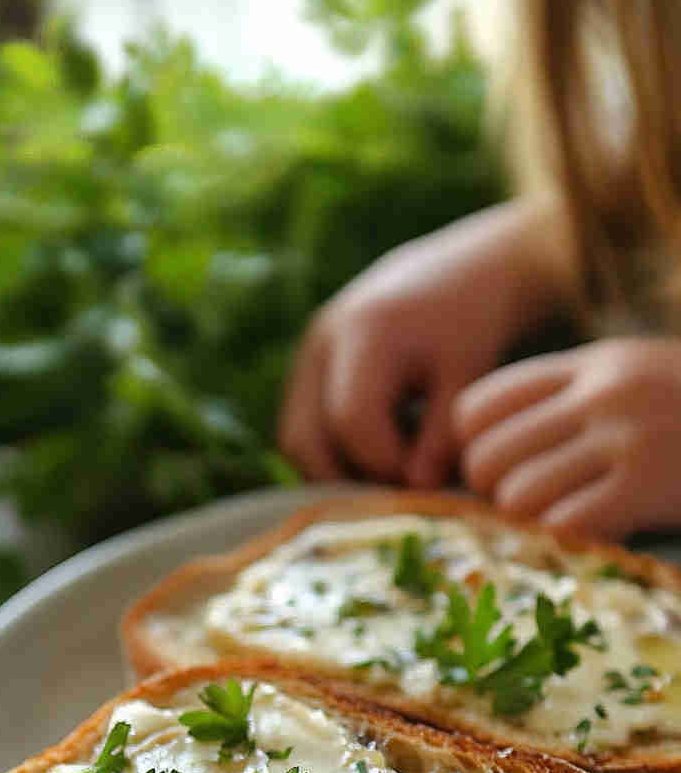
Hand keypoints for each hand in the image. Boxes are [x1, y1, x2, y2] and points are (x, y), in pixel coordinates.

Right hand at [277, 201, 568, 488]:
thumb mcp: (469, 375)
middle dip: (347, 482)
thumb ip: (443, 435)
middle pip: (303, 439)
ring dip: (336, 473)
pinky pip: (304, 429)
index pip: (351, 421)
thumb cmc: (476, 323)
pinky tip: (384, 460)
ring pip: (296, 440)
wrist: (466, 271)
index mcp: (363, 331)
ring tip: (392, 482)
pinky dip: (335, 455)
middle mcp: (321, 342)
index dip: (385, 465)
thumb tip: (415, 493)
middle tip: (398, 501)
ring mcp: (307, 355)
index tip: (427, 484)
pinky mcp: (309, 369)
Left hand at [455, 338, 680, 538]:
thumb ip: (575, 398)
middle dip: (493, 492)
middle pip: (487, 454)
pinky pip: (565, 523)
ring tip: (561, 521)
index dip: (475, 448)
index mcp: (591, 365)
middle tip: (527, 503)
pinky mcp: (648, 484)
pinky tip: (592, 535)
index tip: (504, 468)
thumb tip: (499, 444)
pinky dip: (568, 539)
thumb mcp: (639, 378)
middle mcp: (600, 394)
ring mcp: (625, 437)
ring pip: (518, 493)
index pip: (480, 405)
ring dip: (530, 521)